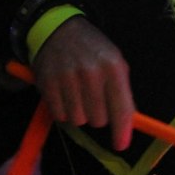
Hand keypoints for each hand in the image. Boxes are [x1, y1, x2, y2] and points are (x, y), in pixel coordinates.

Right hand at [32, 14, 133, 151]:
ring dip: (80, 113)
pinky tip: (65, 94)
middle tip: (93, 100)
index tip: (121, 145)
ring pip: (79, 120)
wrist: (58, 30)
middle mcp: (92, 74)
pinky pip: (60, 115)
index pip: (121, 108)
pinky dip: (64, 110)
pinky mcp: (48, 85)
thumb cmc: (92, 48)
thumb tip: (126, 123)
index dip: (122, 130)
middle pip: (99, 120)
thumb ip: (121, 91)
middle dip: (98, 115)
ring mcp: (68, 80)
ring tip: (78, 94)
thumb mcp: (114, 61)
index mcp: (113, 67)